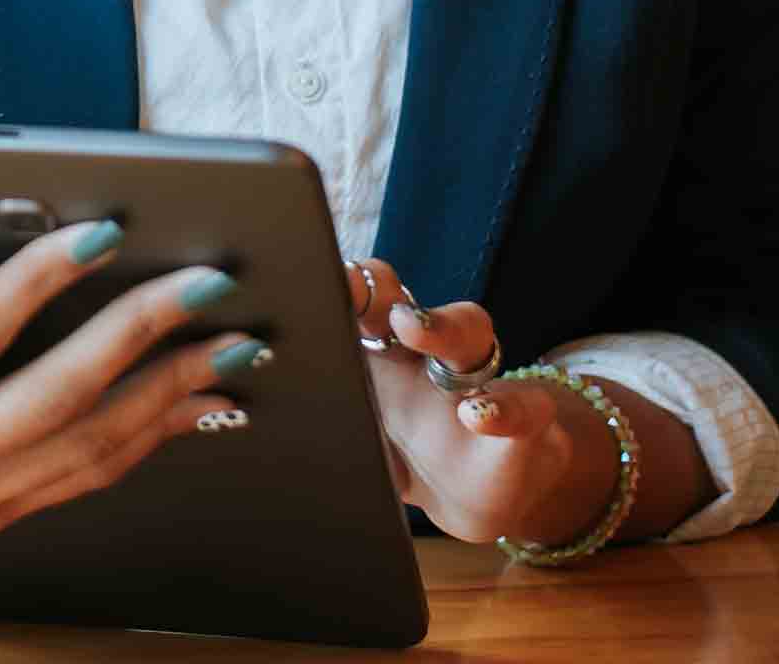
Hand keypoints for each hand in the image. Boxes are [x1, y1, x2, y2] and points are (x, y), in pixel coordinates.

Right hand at [0, 212, 261, 576]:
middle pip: (57, 399)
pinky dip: (150, 439)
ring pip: (87, 449)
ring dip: (170, 394)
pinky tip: (197, 402)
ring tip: (233, 342)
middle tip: (208, 284)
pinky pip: (82, 478)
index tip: (104, 230)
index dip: (41, 279)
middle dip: (142, 336)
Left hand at [343, 257, 616, 547]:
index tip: (319, 279)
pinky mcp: (523, 428)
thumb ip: (330, 413)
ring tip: (411, 326)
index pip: (368, 306)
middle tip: (339, 286)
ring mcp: (478, 387)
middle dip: (381, 291)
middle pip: (409, 306)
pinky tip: (479, 417)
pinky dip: (502, 411)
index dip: (346, 289)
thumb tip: (254, 412)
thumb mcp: (367, 435)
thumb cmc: (409, 457)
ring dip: (439, 325)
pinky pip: (520, 409)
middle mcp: (429, 360)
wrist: (474, 500)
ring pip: (468, 335)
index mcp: (386, 359)